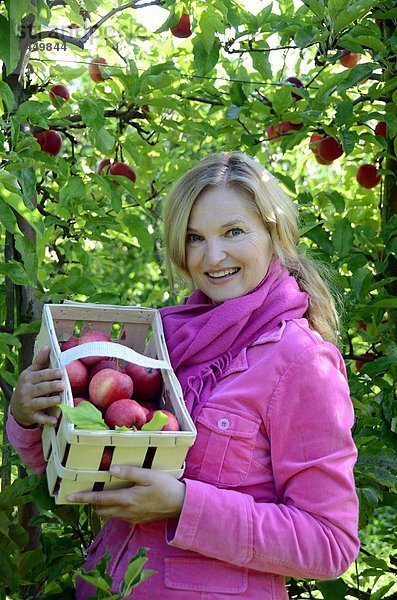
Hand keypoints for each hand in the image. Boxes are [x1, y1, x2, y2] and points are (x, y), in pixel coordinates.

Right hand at [10, 346, 64, 426]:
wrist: (16, 407)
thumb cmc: (28, 387)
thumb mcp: (30, 373)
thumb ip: (40, 361)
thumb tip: (47, 347)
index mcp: (28, 379)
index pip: (40, 375)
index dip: (51, 374)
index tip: (61, 372)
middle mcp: (26, 391)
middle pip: (41, 388)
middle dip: (52, 386)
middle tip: (63, 385)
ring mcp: (28, 404)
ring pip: (40, 402)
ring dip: (50, 401)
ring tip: (59, 399)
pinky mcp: (31, 416)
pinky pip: (39, 418)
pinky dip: (47, 419)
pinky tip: (54, 420)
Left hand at [67, 466, 185, 523]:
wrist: (182, 505)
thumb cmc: (167, 487)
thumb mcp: (149, 475)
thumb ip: (129, 472)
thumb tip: (110, 469)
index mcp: (127, 499)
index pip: (99, 500)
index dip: (83, 498)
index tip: (69, 497)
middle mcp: (127, 511)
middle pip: (101, 510)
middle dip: (92, 503)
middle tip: (87, 491)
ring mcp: (132, 518)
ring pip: (110, 515)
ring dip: (103, 506)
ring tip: (102, 493)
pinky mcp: (138, 520)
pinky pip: (120, 516)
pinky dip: (114, 509)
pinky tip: (121, 498)